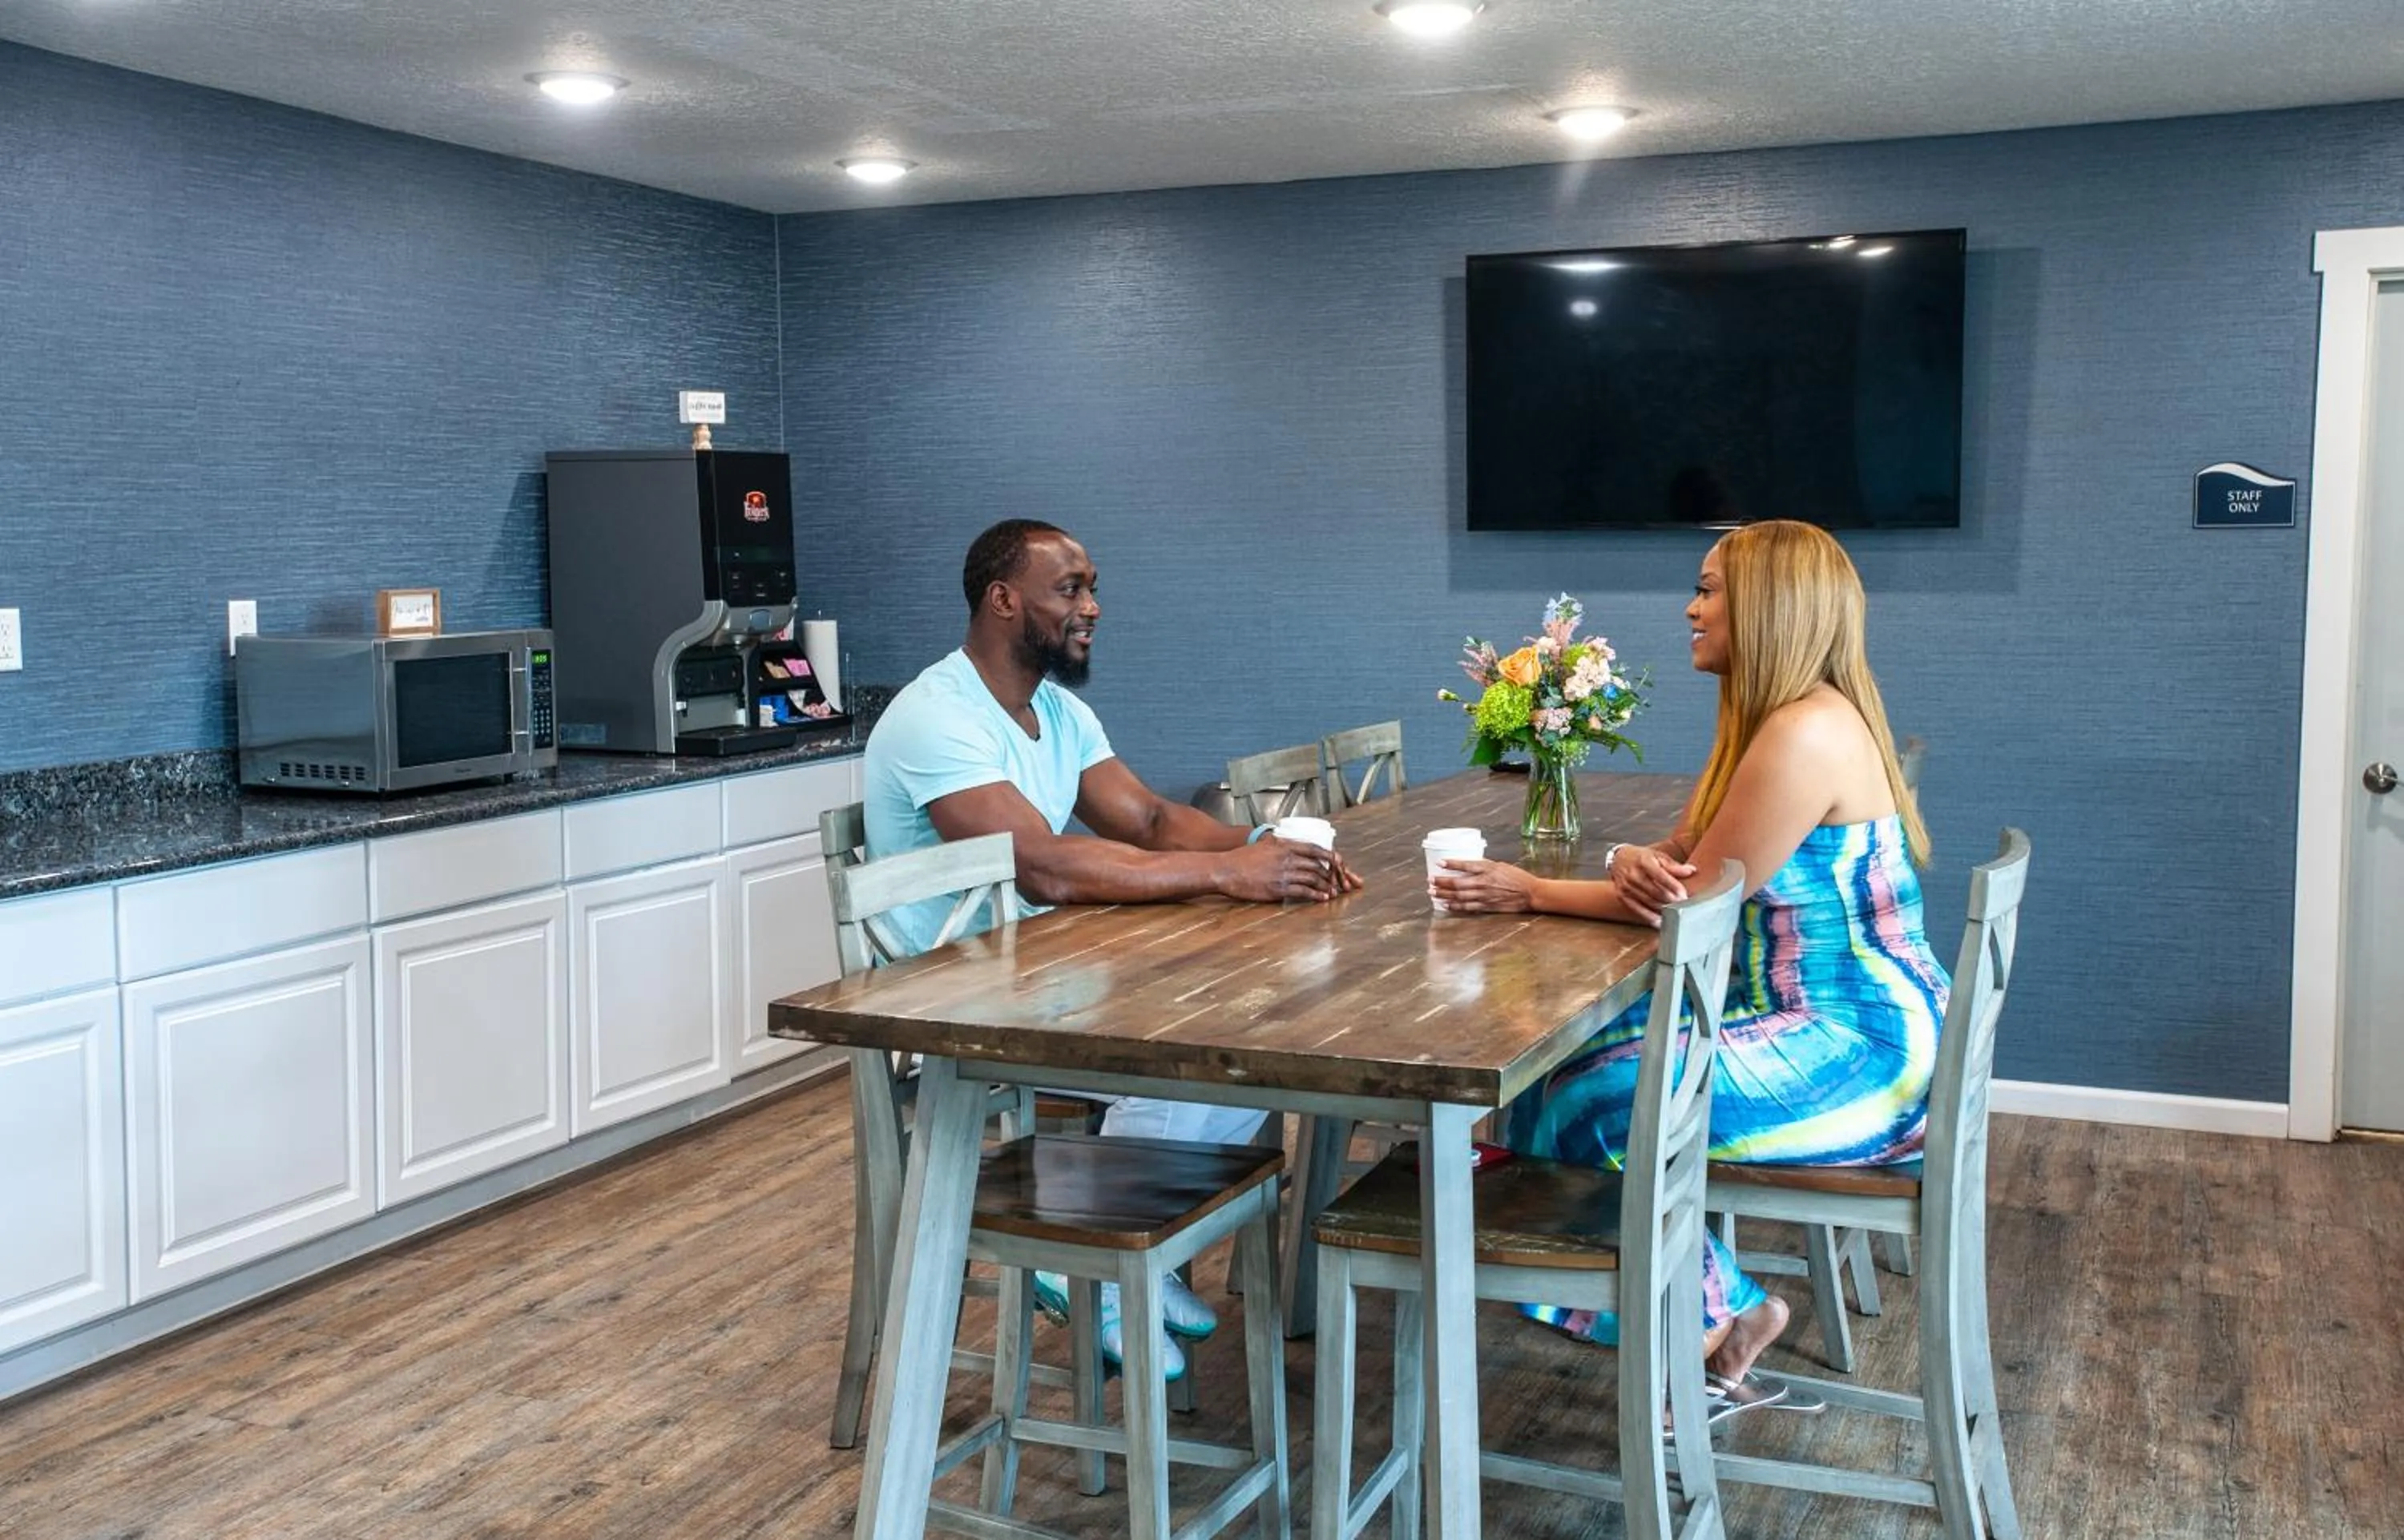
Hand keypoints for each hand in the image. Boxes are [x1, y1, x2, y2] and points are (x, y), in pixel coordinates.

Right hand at [1218, 836, 1350, 902]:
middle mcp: (1287, 858)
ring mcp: (1283, 874)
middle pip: (1317, 865)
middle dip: (1331, 873)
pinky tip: (1322, 898)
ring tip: (1333, 891)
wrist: (1225, 870)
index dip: (1329, 856)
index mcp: (1284, 846)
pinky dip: (1316, 895)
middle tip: (1338, 880)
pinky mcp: (1278, 889)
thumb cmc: (1242, 858)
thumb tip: (1290, 845)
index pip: (1314, 848)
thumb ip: (1279, 845)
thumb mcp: (1264, 845)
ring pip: (1313, 878)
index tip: (1338, 861)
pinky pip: (1303, 892)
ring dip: (1326, 885)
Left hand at [1428, 858, 1539, 913]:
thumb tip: (1467, 865)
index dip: (1451, 864)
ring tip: (1432, 892)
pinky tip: (1445, 905)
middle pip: (1457, 883)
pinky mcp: (1486, 906)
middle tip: (1429, 880)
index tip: (1439, 863)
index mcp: (1487, 869)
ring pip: (1459, 895)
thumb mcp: (1499, 865)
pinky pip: (1467, 907)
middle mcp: (1483, 882)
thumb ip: (1483, 866)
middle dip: (1441, 882)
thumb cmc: (1515, 877)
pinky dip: (1455, 906)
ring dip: (1444, 894)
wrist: (1529, 892)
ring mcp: (1483, 895)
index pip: (1465, 865)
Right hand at [1610, 844, 1694, 922]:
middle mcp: (1633, 874)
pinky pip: (1638, 910)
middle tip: (1683, 905)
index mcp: (1644, 861)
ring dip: (1664, 909)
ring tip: (1676, 913)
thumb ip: (1674, 865)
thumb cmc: (1641, 858)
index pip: (1661, 876)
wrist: (1618, 860)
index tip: (1684, 894)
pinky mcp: (1622, 896)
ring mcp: (1626, 886)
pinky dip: (1651, 917)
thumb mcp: (1657, 856)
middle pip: (1656, 891)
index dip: (1674, 886)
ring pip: (1649, 902)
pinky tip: (1661, 921)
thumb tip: (1691, 871)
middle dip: (1672, 900)